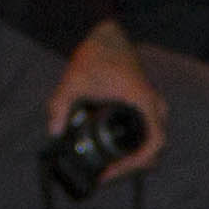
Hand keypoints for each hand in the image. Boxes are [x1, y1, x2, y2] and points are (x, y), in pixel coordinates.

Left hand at [46, 22, 168, 180]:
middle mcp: (155, 105)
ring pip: (152, 142)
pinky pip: (148, 133)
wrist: (108, 35)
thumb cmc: (96, 54)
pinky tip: (114, 149)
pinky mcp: (147, 106)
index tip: (115, 170)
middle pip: (154, 149)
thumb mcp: (74, 79)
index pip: (154, 143)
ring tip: (110, 165)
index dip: (137, 163)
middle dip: (132, 166)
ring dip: (134, 157)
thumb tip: (53, 131)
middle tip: (107, 173)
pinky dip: (135, 146)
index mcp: (144, 100)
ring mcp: (154, 106)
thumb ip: (60, 104)